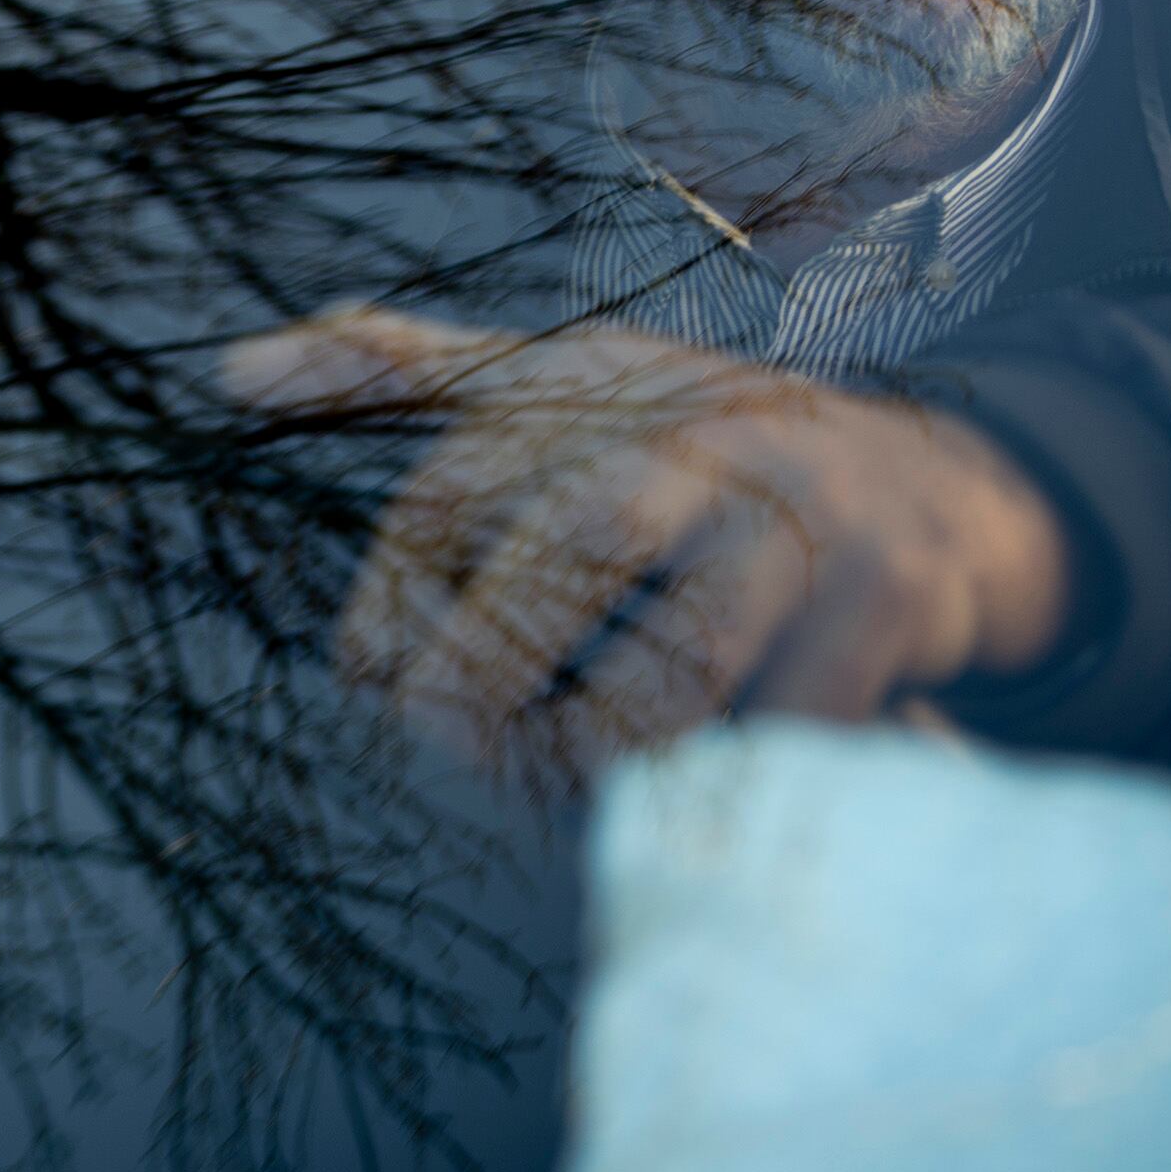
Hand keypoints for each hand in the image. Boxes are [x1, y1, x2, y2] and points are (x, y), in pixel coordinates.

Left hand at [216, 307, 1072, 788]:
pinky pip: (779, 735)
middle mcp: (697, 436)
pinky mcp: (887, 612)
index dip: (390, 603)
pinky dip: (722, 786)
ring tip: (552, 797)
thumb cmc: (699, 446)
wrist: (947, 491)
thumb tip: (223, 369)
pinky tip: (685, 801)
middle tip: (443, 758)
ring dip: (594, 760)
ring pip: (670, 673)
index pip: (456, 487)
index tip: (365, 686)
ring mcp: (800, 524)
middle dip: (483, 677)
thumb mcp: (549, 387)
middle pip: (569, 549)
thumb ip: (390, 372)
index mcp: (594, 387)